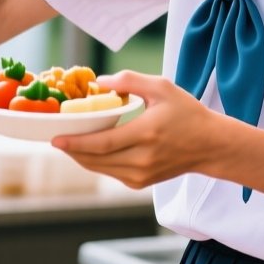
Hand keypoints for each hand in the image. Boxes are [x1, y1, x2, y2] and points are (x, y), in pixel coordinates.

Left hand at [52, 71, 227, 188]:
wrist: (210, 145)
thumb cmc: (186, 113)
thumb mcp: (162, 88)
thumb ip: (130, 81)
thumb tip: (100, 81)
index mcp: (146, 134)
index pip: (103, 143)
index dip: (76, 142)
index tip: (55, 138)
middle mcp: (142, 158)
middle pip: (96, 159)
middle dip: (72, 149)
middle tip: (54, 138)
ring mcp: (142, 174)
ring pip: (100, 169)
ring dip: (81, 157)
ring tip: (67, 143)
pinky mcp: (141, 183)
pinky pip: (110, 173)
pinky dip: (96, 162)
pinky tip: (89, 150)